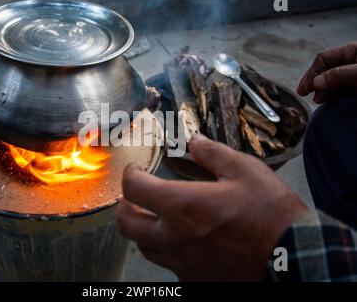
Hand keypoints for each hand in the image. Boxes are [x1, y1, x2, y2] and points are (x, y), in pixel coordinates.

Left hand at [117, 134, 306, 280]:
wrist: (293, 257)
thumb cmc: (270, 212)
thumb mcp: (245, 170)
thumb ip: (213, 154)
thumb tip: (195, 140)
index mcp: (182, 205)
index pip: (133, 188)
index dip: (130, 175)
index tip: (136, 170)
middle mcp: (174, 237)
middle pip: (126, 224)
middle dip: (126, 206)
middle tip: (137, 196)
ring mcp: (182, 262)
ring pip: (144, 247)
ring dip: (144, 229)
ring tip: (157, 218)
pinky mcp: (194, 279)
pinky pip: (168, 264)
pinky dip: (168, 250)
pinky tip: (184, 240)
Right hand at [297, 42, 356, 103]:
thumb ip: (338, 75)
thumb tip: (315, 82)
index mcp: (352, 50)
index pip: (323, 58)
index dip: (312, 73)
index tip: (305, 88)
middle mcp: (351, 61)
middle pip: (325, 70)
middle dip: (314, 82)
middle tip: (304, 93)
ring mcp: (354, 75)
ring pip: (332, 81)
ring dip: (322, 91)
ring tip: (318, 100)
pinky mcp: (356, 87)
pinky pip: (341, 90)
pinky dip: (333, 96)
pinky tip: (329, 101)